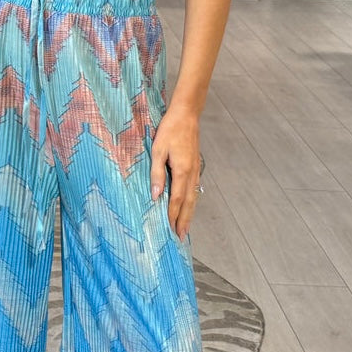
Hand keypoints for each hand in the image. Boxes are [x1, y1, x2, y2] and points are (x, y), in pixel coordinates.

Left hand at [149, 108, 201, 241]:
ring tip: (185, 228)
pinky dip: (192, 203)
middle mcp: (191, 173)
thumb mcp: (157, 150)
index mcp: (181, 171)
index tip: (170, 229)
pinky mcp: (195, 167)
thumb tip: (156, 194)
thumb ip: (156, 173)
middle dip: (184, 221)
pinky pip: (194, 190)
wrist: (186, 115)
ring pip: (193, 198)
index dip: (173, 215)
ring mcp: (195, 170)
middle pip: (188, 203)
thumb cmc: (170, 130)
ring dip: (189, 214)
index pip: (176, 199)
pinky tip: (189, 208)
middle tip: (180, 237)